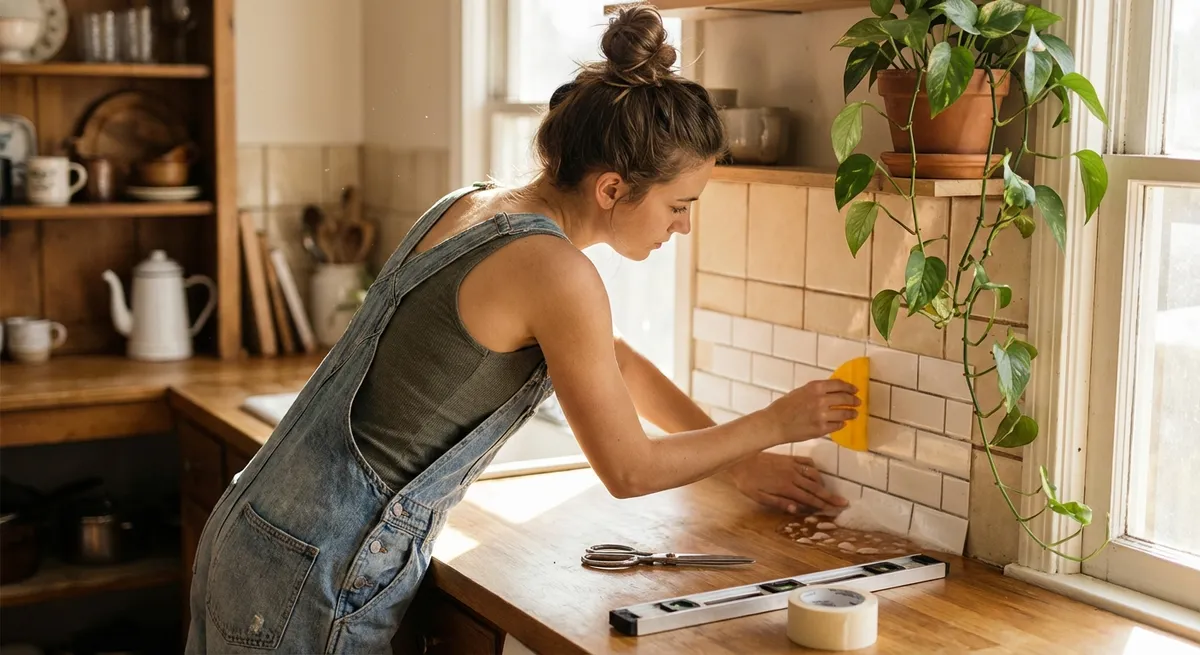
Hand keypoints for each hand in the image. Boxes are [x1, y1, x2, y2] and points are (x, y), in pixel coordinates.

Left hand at [730, 452, 847, 513]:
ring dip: (824, 484)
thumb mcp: (758, 496)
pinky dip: (815, 469)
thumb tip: (795, 510)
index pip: (809, 499)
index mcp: (786, 488)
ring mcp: (791, 465)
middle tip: (843, 502)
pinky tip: (817, 474)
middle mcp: (792, 476)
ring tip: (829, 492)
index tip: (836, 509)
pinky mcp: (789, 458)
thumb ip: (778, 503)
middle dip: (830, 496)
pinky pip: (807, 462)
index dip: (823, 505)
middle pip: (816, 488)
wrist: (741, 459)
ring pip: (814, 475)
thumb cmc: (747, 481)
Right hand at [763, 379, 859, 443]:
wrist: (775, 423)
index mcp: (815, 387)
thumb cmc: (784, 407)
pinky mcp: (821, 429)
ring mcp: (822, 415)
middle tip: (857, 402)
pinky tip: (842, 423)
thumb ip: (816, 391)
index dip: (850, 387)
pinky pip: (838, 425)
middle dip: (854, 400)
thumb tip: (832, 393)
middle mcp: (821, 399)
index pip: (839, 385)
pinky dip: (842, 424)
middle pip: (845, 398)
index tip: (855, 390)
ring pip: (845, 413)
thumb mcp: (801, 392)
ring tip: (854, 414)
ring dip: (852, 413)